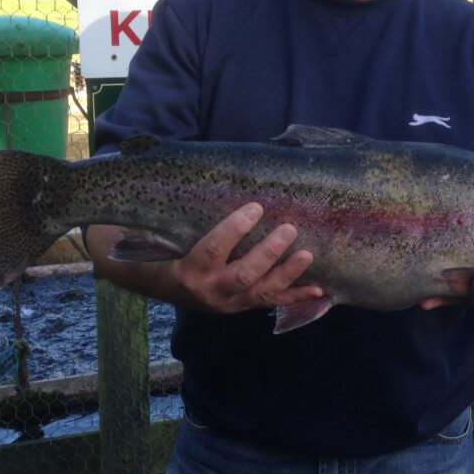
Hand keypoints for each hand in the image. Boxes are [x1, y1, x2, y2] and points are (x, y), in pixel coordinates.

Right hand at [86, 203, 321, 312]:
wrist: (154, 281)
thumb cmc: (162, 246)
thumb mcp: (166, 229)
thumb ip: (185, 208)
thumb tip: (202, 166)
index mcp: (189, 270)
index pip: (212, 250)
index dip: (234, 230)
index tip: (255, 207)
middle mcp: (209, 291)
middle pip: (242, 275)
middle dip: (268, 253)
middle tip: (289, 228)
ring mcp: (228, 303)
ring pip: (260, 292)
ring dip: (287, 274)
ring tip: (306, 254)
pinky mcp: (242, 306)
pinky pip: (271, 303)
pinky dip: (296, 297)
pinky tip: (319, 290)